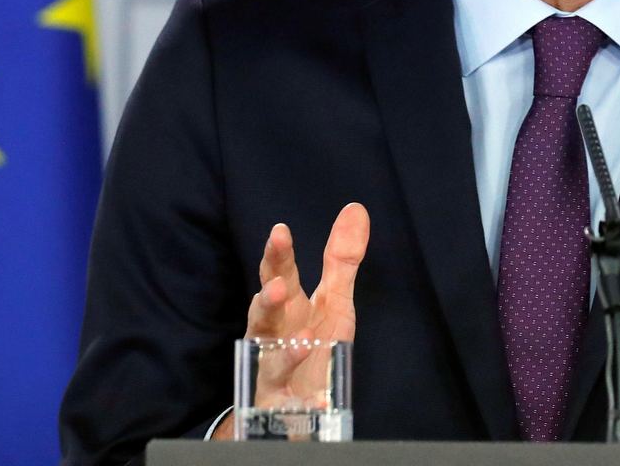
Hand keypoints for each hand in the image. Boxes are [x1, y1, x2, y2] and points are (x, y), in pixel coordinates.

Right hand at [217, 202, 368, 436]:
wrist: (295, 404)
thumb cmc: (311, 344)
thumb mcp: (332, 301)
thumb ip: (341, 259)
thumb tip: (356, 209)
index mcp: (288, 308)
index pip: (278, 276)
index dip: (278, 256)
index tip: (280, 233)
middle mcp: (272, 337)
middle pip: (263, 316)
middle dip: (268, 300)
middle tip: (279, 286)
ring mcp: (274, 374)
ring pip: (272, 362)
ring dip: (286, 352)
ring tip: (304, 338)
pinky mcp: (283, 409)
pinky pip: (291, 410)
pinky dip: (304, 407)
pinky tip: (319, 403)